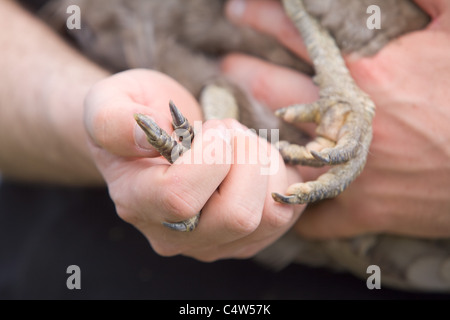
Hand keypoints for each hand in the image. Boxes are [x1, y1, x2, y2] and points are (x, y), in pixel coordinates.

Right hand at [84, 69, 303, 260]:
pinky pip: (284, 214)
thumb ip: (112, 120)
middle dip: (245, 157)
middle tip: (228, 132)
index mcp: (137, 202)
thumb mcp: (109, 103)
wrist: (157, 138)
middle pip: (236, 216)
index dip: (210, 155)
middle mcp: (176, 234)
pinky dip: (280, 179)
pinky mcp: (245, 239)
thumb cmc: (137, 117)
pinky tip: (254, 161)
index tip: (212, 128)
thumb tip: (145, 131)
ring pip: (268, 216)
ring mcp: (214, 241)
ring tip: (240, 145)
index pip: (180, 197)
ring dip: (265, 165)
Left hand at [222, 0, 449, 238]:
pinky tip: (284, 200)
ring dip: (258, 137)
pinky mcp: (363, 206)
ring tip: (240, 129)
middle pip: (277, 92)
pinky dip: (299, 210)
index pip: (297, 37)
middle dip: (247, 73)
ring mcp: (348, 169)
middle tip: (229, 66)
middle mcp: (344, 123)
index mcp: (363, 78)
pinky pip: (317, 216)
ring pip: (284, 153)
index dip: (265, 18)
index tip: (238, 10)